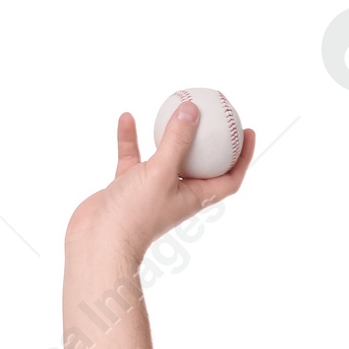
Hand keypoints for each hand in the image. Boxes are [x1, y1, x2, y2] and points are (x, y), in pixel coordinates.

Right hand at [65, 105, 254, 266]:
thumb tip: (193, 110)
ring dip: (169, 133)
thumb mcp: (161, 173)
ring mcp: (152, 189)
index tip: (247, 131)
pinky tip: (128, 117)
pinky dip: (131, 138)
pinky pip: (133, 156)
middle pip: (201, 164)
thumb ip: (177, 141)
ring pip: (165, 155)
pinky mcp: (128, 185)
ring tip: (173, 106)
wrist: (100, 242)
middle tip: (214, 111)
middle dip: (210, 140)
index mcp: (195, 198)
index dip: (242, 158)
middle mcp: (177, 193)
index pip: (229, 178)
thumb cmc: (135, 215)